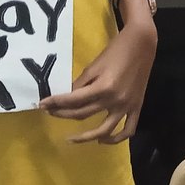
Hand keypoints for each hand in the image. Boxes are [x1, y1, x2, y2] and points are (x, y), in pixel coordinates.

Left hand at [40, 24, 156, 143]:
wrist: (142, 44)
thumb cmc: (116, 50)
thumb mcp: (95, 65)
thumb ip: (81, 83)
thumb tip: (68, 97)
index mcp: (103, 87)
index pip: (73, 100)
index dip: (55, 102)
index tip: (42, 104)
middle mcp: (114, 100)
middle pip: (83, 114)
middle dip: (63, 114)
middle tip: (50, 113)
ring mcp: (126, 106)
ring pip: (103, 130)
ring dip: (85, 137)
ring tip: (71, 139)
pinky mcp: (137, 107)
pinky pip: (128, 130)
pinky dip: (116, 138)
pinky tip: (102, 140)